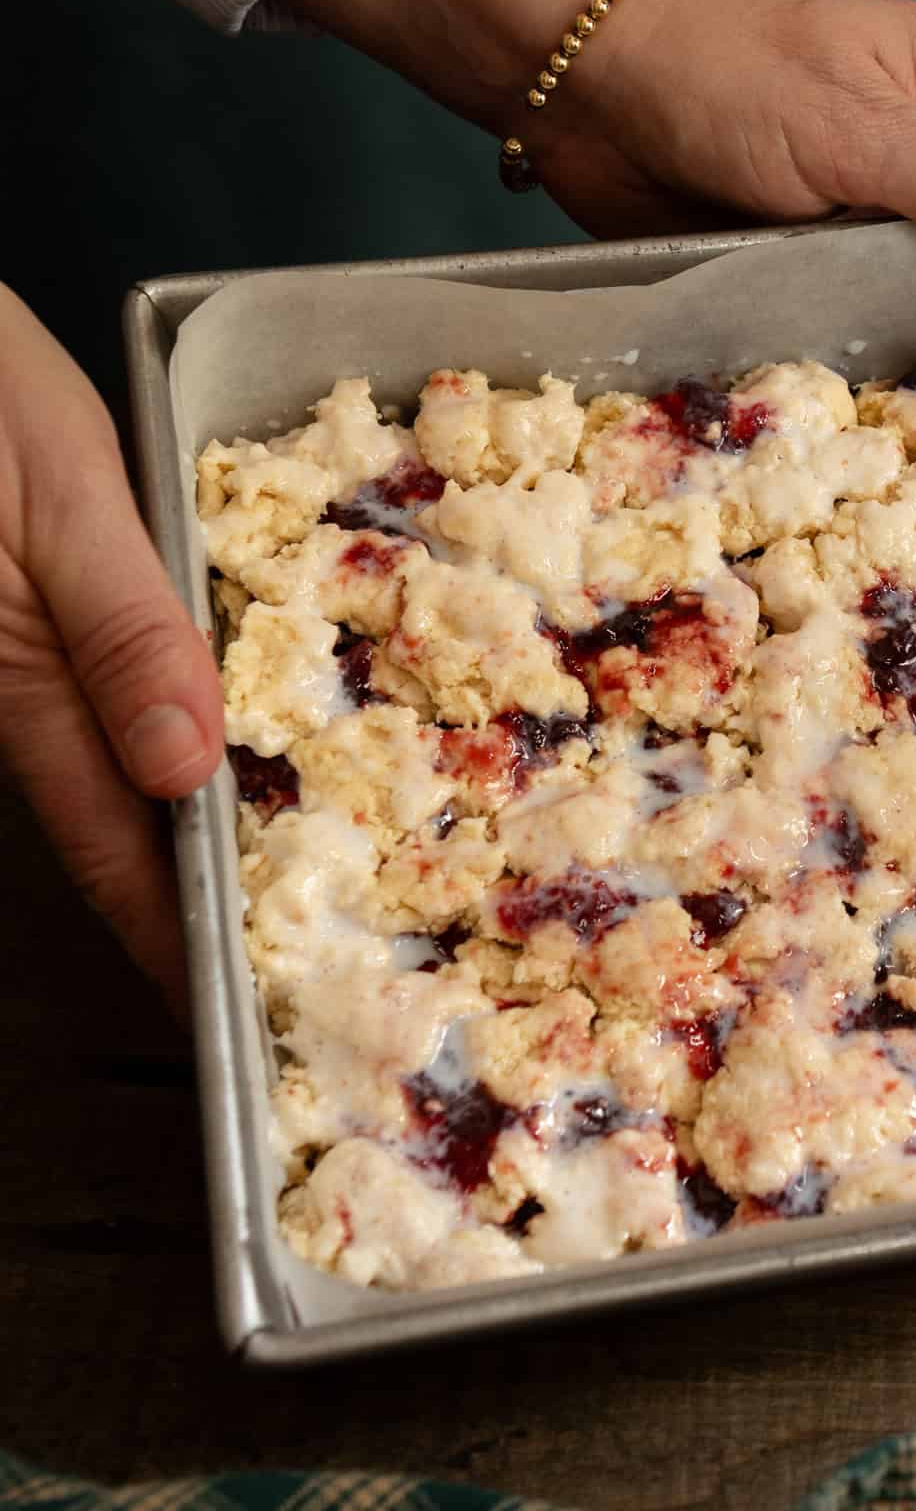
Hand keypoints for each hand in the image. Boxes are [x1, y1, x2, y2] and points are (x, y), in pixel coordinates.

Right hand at [0, 287, 223, 1013]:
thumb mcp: (59, 492)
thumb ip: (123, 625)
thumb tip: (187, 766)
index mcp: (30, 683)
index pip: (115, 849)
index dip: (177, 938)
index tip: (241, 1017)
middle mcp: (18, 693)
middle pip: (114, 830)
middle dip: (195, 903)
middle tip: (293, 965)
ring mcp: (14, 664)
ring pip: (106, 778)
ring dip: (182, 835)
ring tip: (283, 880)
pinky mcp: (21, 628)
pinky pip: (96, 710)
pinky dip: (165, 747)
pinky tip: (224, 756)